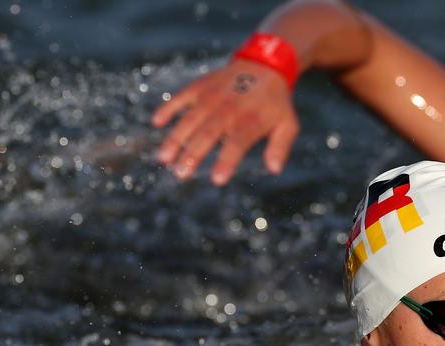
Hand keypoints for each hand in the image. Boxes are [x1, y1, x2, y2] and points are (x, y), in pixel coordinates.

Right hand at [151, 60, 299, 184]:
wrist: (264, 66)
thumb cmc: (275, 104)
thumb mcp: (287, 125)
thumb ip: (280, 147)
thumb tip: (274, 170)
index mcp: (250, 121)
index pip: (236, 144)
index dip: (226, 162)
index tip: (216, 180)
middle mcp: (228, 109)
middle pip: (208, 134)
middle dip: (193, 155)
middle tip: (180, 175)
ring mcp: (211, 97)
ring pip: (190, 119)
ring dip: (175, 139)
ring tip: (164, 159)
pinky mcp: (199, 87)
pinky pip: (181, 98)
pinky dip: (168, 108)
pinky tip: (156, 122)